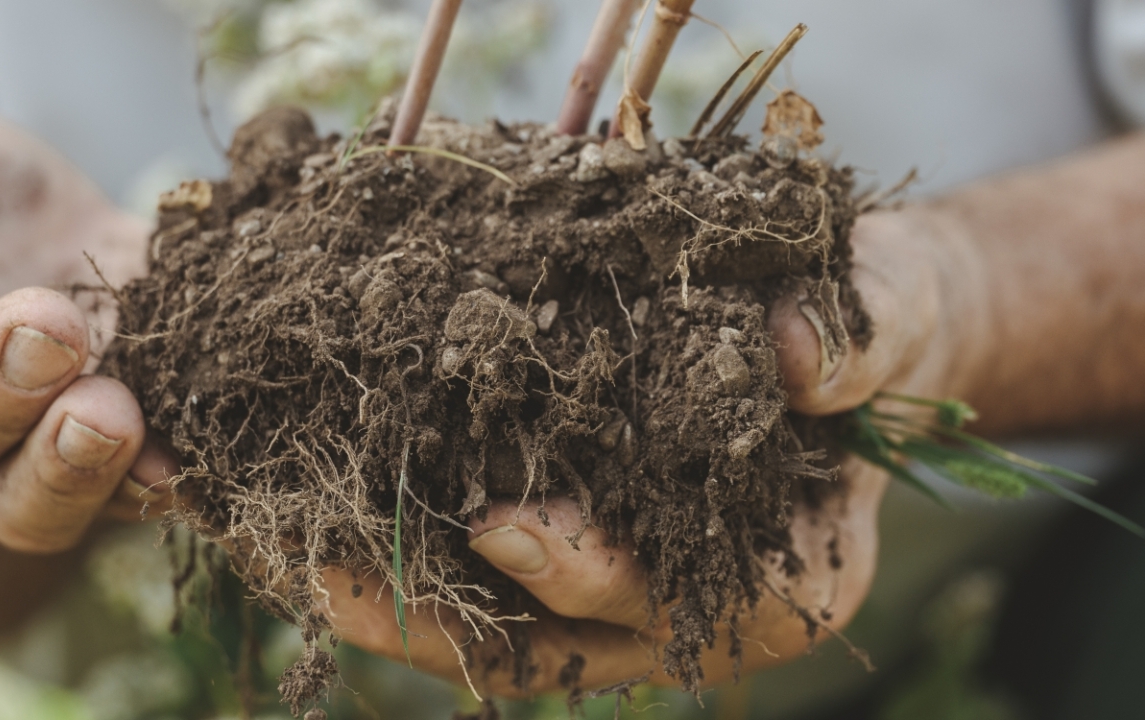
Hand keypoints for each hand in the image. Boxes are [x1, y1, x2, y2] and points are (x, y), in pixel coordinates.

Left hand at [319, 213, 963, 693]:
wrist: (845, 324)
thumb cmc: (878, 327)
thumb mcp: (893, 315)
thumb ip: (860, 340)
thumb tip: (799, 359)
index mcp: (776, 589)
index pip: (663, 605)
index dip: (582, 570)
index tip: (500, 523)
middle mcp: (674, 611)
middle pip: (529, 637)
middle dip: (413, 604)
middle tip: (307, 557)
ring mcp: (601, 586)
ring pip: (464, 613)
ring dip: (357, 576)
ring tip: (252, 524)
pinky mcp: (544, 534)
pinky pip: (442, 552)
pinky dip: (365, 522)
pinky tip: (283, 475)